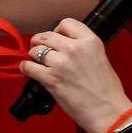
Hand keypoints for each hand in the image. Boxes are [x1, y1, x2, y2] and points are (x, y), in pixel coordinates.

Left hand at [19, 18, 131, 132]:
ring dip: (33, 56)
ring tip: (37, 62)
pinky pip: (27, 66)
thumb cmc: (105, 88)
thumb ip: (81, 47)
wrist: (106, 109)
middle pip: (45, 36)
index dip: (56, 30)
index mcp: (90, 41)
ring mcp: (60, 63)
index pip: (66, 23)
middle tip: (40, 49)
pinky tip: (29, 70)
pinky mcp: (49, 78)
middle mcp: (74, 48)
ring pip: (35, 50)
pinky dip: (25, 68)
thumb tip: (61, 45)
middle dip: (40, 42)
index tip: (55, 38)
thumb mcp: (99, 57)